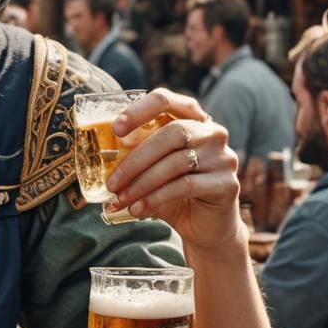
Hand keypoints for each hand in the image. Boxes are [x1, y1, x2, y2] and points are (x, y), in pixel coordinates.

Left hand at [105, 88, 242, 252]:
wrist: (207, 227)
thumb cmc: (174, 193)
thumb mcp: (151, 171)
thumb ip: (134, 158)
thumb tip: (99, 158)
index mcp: (190, 119)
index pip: (165, 100)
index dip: (139, 110)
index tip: (116, 129)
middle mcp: (212, 132)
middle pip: (171, 134)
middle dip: (135, 160)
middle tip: (112, 183)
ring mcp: (224, 157)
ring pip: (176, 162)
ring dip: (141, 183)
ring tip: (120, 200)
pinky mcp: (228, 184)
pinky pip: (186, 186)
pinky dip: (156, 198)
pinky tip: (138, 210)